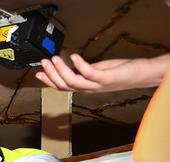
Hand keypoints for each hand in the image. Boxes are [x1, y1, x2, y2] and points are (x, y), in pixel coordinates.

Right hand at [35, 54, 166, 92]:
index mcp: (84, 87)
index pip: (62, 87)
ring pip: (73, 81)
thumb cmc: (119, 72)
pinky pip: (90, 74)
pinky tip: (74, 57)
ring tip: (55, 59)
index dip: (49, 82)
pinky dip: (80, 65)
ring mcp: (97, 85)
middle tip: (44, 62)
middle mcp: (89, 89)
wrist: (140, 75)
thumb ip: (82, 71)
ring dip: (61, 70)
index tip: (38, 74)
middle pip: (64, 85)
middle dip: (51, 74)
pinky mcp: (106, 78)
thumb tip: (68, 67)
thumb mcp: (96, 70)